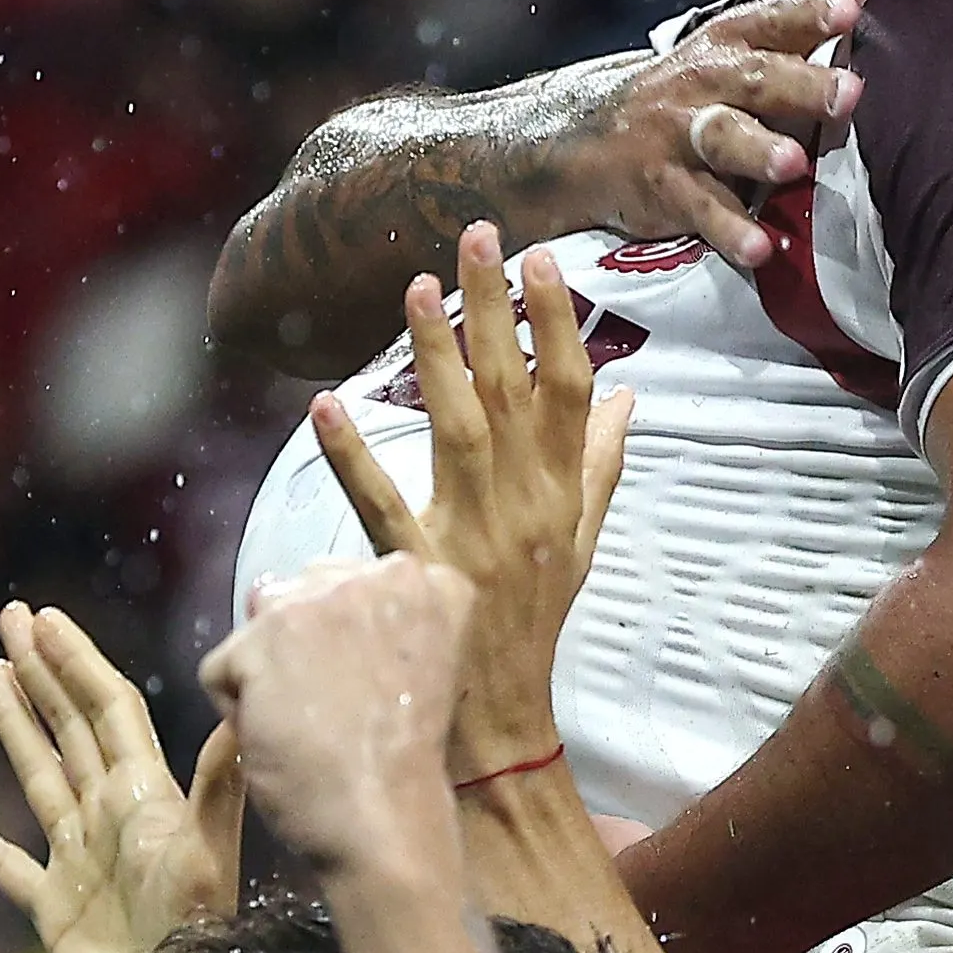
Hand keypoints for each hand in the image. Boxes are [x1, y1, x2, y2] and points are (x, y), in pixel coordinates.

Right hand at [0, 606, 243, 952]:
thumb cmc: (195, 933)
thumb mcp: (208, 848)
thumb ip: (217, 780)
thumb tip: (239, 702)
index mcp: (144, 794)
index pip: (107, 708)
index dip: (76, 661)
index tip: (45, 619)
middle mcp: (111, 816)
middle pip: (71, 727)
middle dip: (44, 671)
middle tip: (14, 617)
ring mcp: (80, 858)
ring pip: (41, 776)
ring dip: (18, 725)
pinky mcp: (54, 907)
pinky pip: (8, 864)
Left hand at [200, 555, 480, 884]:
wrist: (385, 820)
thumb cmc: (407, 762)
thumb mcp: (421, 667)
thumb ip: (378, 623)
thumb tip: (292, 601)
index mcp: (428, 581)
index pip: (356, 582)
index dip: (349, 637)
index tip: (369, 684)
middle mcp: (374, 573)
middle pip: (306, 591)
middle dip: (305, 640)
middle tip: (332, 707)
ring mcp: (314, 601)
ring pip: (262, 625)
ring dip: (269, 670)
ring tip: (305, 724)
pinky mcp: (259, 640)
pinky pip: (221, 670)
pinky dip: (236, 711)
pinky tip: (276, 742)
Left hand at [312, 223, 636, 778]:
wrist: (502, 716)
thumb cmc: (536, 618)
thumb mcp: (583, 541)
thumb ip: (600, 464)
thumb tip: (626, 396)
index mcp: (562, 493)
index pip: (570, 390)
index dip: (558, 322)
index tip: (542, 260)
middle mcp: (523, 505)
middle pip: (512, 390)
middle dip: (495, 308)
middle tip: (478, 236)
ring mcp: (469, 536)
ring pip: (455, 429)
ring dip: (436, 355)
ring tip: (417, 288)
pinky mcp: (417, 570)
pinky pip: (380, 503)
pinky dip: (352, 455)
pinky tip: (327, 405)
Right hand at [518, 0, 868, 271]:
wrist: (589, 141)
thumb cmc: (696, 87)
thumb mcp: (745, 37)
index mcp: (729, 42)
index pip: (771, 18)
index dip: (808, 9)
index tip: (847, 8)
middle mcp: (705, 81)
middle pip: (756, 79)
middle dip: (801, 85)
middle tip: (848, 94)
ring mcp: (681, 136)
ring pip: (723, 140)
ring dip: (757, 151)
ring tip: (791, 165)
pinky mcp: (666, 191)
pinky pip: (701, 212)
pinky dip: (729, 232)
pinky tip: (759, 249)